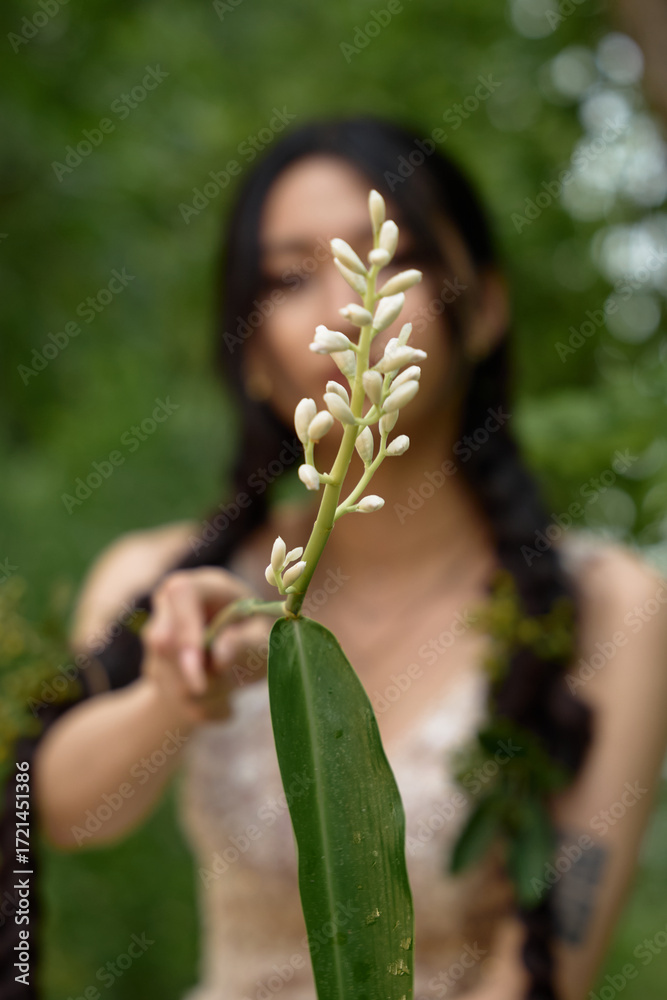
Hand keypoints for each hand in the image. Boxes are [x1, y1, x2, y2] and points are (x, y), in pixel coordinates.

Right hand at [140, 567, 274, 724]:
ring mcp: (157, 632)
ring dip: (204, 694)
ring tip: (233, 685)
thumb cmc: (259, 637)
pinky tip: (221, 694)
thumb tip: (219, 657)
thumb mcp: (266, 638)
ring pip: (165, 676)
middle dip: (198, 676)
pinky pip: (169, 695)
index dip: (186, 634)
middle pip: (163, 643)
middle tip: (233, 682)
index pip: (180, 594)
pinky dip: (200, 705)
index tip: (200, 679)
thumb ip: (247, 643)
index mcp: (203, 585)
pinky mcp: (154, 662)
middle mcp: (172, 603)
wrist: (245, 655)